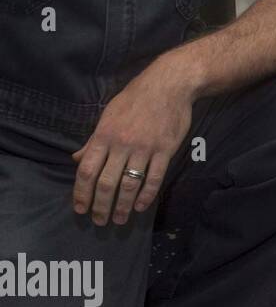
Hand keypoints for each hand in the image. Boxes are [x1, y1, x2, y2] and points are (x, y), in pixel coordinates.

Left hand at [71, 61, 194, 225]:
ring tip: (119, 219)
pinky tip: (141, 206)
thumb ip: (93, 140)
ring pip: (130, 183)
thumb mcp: (108, 115)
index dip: (81, 193)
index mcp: (104, 136)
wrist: (168, 85)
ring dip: (123, 205)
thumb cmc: (135, 99)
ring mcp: (144, 148)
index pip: (87, 170)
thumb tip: (77, 159)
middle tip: (99, 221)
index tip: (79, 208)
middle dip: (100, 205)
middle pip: (106, 182)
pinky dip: (147, 195)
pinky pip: (154, 177)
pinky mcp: (165, 150)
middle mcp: (122, 144)